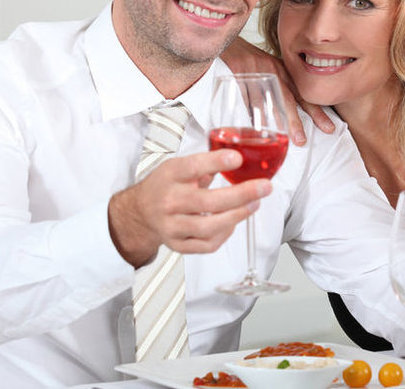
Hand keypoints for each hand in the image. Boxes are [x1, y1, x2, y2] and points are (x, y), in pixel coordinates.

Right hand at [107, 149, 271, 266]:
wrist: (140, 212)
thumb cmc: (165, 186)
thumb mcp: (178, 166)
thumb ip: (206, 164)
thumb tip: (239, 158)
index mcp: (170, 176)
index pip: (192, 168)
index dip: (216, 163)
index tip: (237, 158)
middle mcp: (169, 202)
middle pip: (208, 201)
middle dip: (242, 194)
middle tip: (264, 187)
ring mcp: (172, 226)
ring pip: (209, 226)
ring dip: (238, 215)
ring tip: (254, 204)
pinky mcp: (177, 244)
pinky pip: (207, 244)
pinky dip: (225, 234)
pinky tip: (233, 222)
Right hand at [222, 37, 334, 144]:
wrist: (229, 38)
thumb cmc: (250, 57)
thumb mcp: (270, 66)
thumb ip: (282, 84)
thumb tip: (292, 112)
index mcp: (283, 70)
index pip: (303, 93)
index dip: (316, 111)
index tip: (328, 128)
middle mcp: (272, 71)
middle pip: (287, 99)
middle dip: (296, 121)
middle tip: (302, 140)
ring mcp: (255, 72)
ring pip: (266, 101)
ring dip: (274, 121)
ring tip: (282, 138)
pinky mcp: (237, 73)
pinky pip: (245, 97)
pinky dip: (250, 113)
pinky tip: (256, 127)